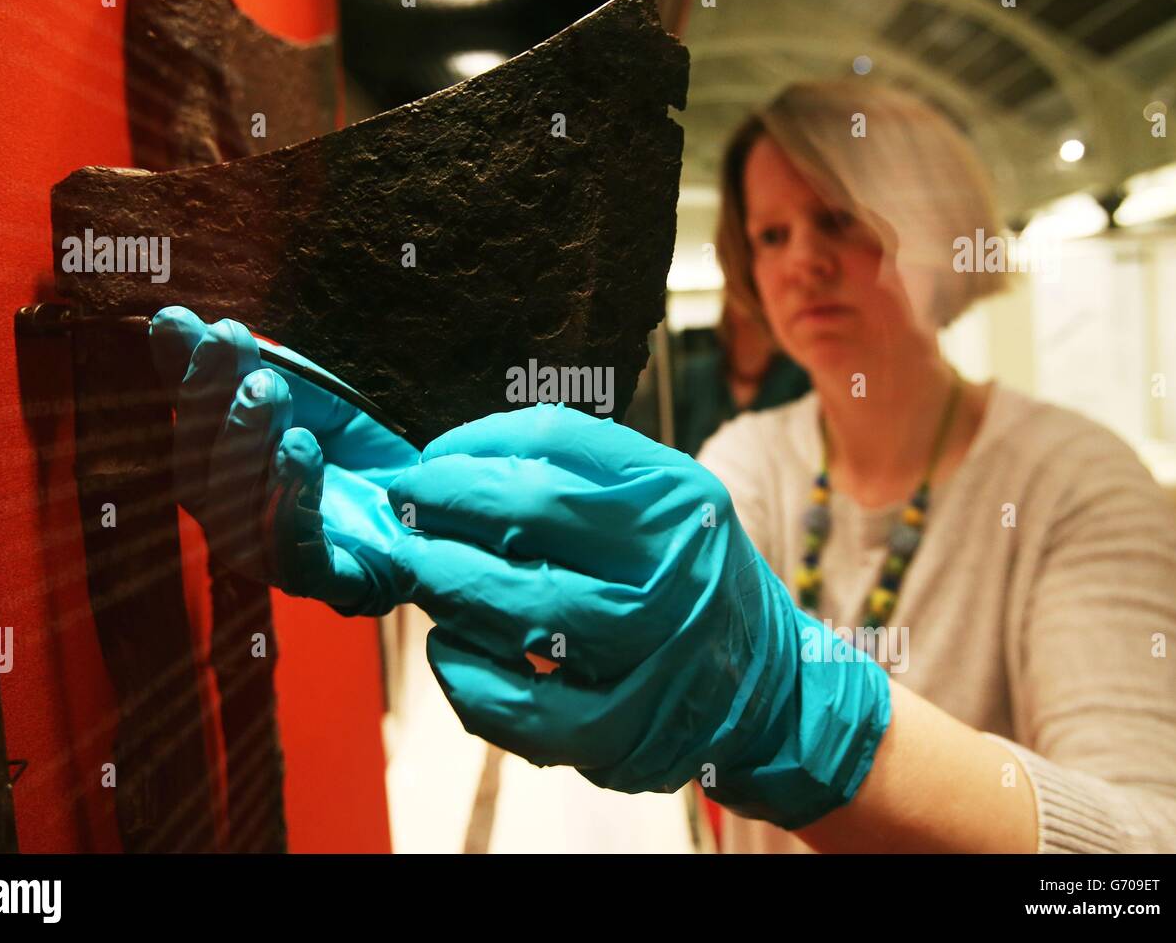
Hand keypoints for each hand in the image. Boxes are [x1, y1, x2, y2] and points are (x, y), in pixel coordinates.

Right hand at [149, 306, 417, 615]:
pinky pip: (299, 556)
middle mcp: (240, 528)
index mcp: (223, 480)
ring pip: (240, 518)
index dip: (180, 380)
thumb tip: (170, 317)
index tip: (181, 322)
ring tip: (269, 394)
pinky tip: (299, 449)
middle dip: (213, 412)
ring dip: (247, 447)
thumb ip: (243, 365)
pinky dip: (291, 499)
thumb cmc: (364, 446)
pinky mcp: (336, 584)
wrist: (445, 490)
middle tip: (244, 363)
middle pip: (202, 480)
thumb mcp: (308, 393)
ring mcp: (283, 563)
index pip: (189, 433)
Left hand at [386, 403, 891, 827]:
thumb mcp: (667, 503)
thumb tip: (460, 462)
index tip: (433, 457)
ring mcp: (649, 658)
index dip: (473, 444)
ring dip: (444, 579)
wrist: (770, 692)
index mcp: (678, 500)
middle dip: (444, 501)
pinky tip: (449, 646)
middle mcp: (671, 571)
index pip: (553, 443)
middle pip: (528, 513)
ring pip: (517, 605)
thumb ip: (581, 476)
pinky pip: (516, 705)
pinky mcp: (620, 733)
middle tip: (405, 502)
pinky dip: (464, 672)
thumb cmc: (690, 581)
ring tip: (418, 565)